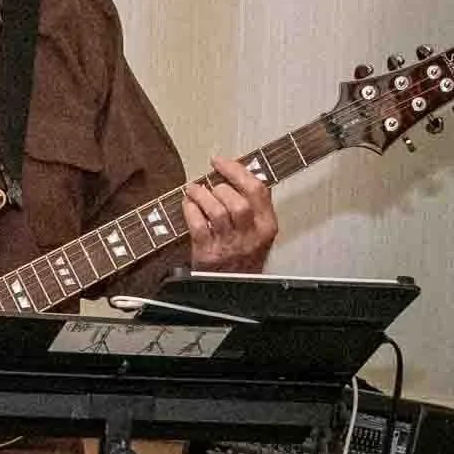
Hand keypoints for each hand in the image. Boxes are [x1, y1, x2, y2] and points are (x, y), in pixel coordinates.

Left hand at [183, 154, 277, 272]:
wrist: (233, 291)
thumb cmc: (243, 258)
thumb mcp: (259, 233)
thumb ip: (254, 207)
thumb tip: (237, 174)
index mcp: (266, 226)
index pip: (258, 191)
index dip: (237, 171)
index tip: (220, 162)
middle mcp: (250, 236)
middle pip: (238, 202)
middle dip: (220, 187)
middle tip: (209, 184)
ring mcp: (229, 246)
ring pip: (217, 212)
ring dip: (202, 195)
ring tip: (193, 190)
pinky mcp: (208, 254)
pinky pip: (198, 226)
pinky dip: (190, 211)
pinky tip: (187, 205)